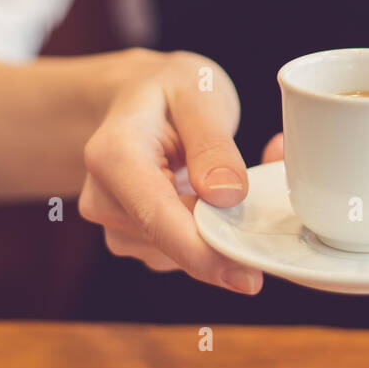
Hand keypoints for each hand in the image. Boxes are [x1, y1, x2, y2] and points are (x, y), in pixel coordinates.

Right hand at [77, 50, 262, 294]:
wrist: (134, 99)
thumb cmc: (167, 89)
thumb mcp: (197, 92)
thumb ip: (212, 142)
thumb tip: (227, 197)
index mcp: (113, 155)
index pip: (158, 218)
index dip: (204, 254)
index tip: (248, 278)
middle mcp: (103, 199)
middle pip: (173, 242)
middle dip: (227, 229)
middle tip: (265, 182)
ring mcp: (116, 225)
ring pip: (183, 252)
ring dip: (220, 227)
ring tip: (229, 175)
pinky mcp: (135, 240)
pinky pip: (184, 250)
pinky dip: (210, 230)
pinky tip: (213, 195)